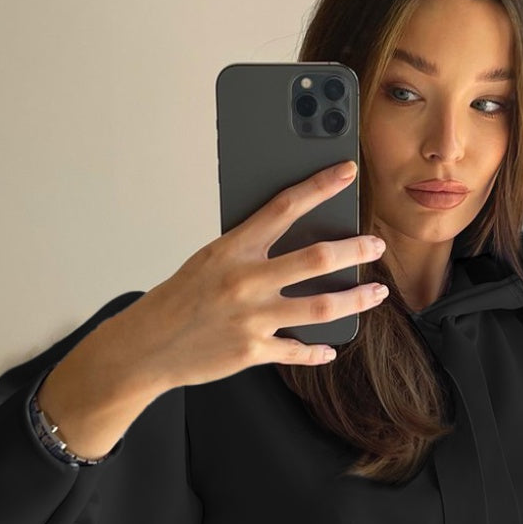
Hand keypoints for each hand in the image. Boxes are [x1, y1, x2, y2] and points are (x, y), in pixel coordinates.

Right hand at [130, 162, 389, 389]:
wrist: (146, 346)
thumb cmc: (178, 299)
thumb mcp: (209, 261)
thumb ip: (248, 250)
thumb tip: (292, 239)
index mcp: (233, 249)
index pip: (284, 206)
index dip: (320, 186)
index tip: (347, 172)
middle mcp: (246, 280)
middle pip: (317, 258)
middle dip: (355, 250)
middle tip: (376, 246)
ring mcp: (251, 318)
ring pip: (321, 307)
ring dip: (356, 300)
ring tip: (376, 293)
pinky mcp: (252, 351)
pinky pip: (297, 351)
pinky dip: (318, 351)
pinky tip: (331, 348)